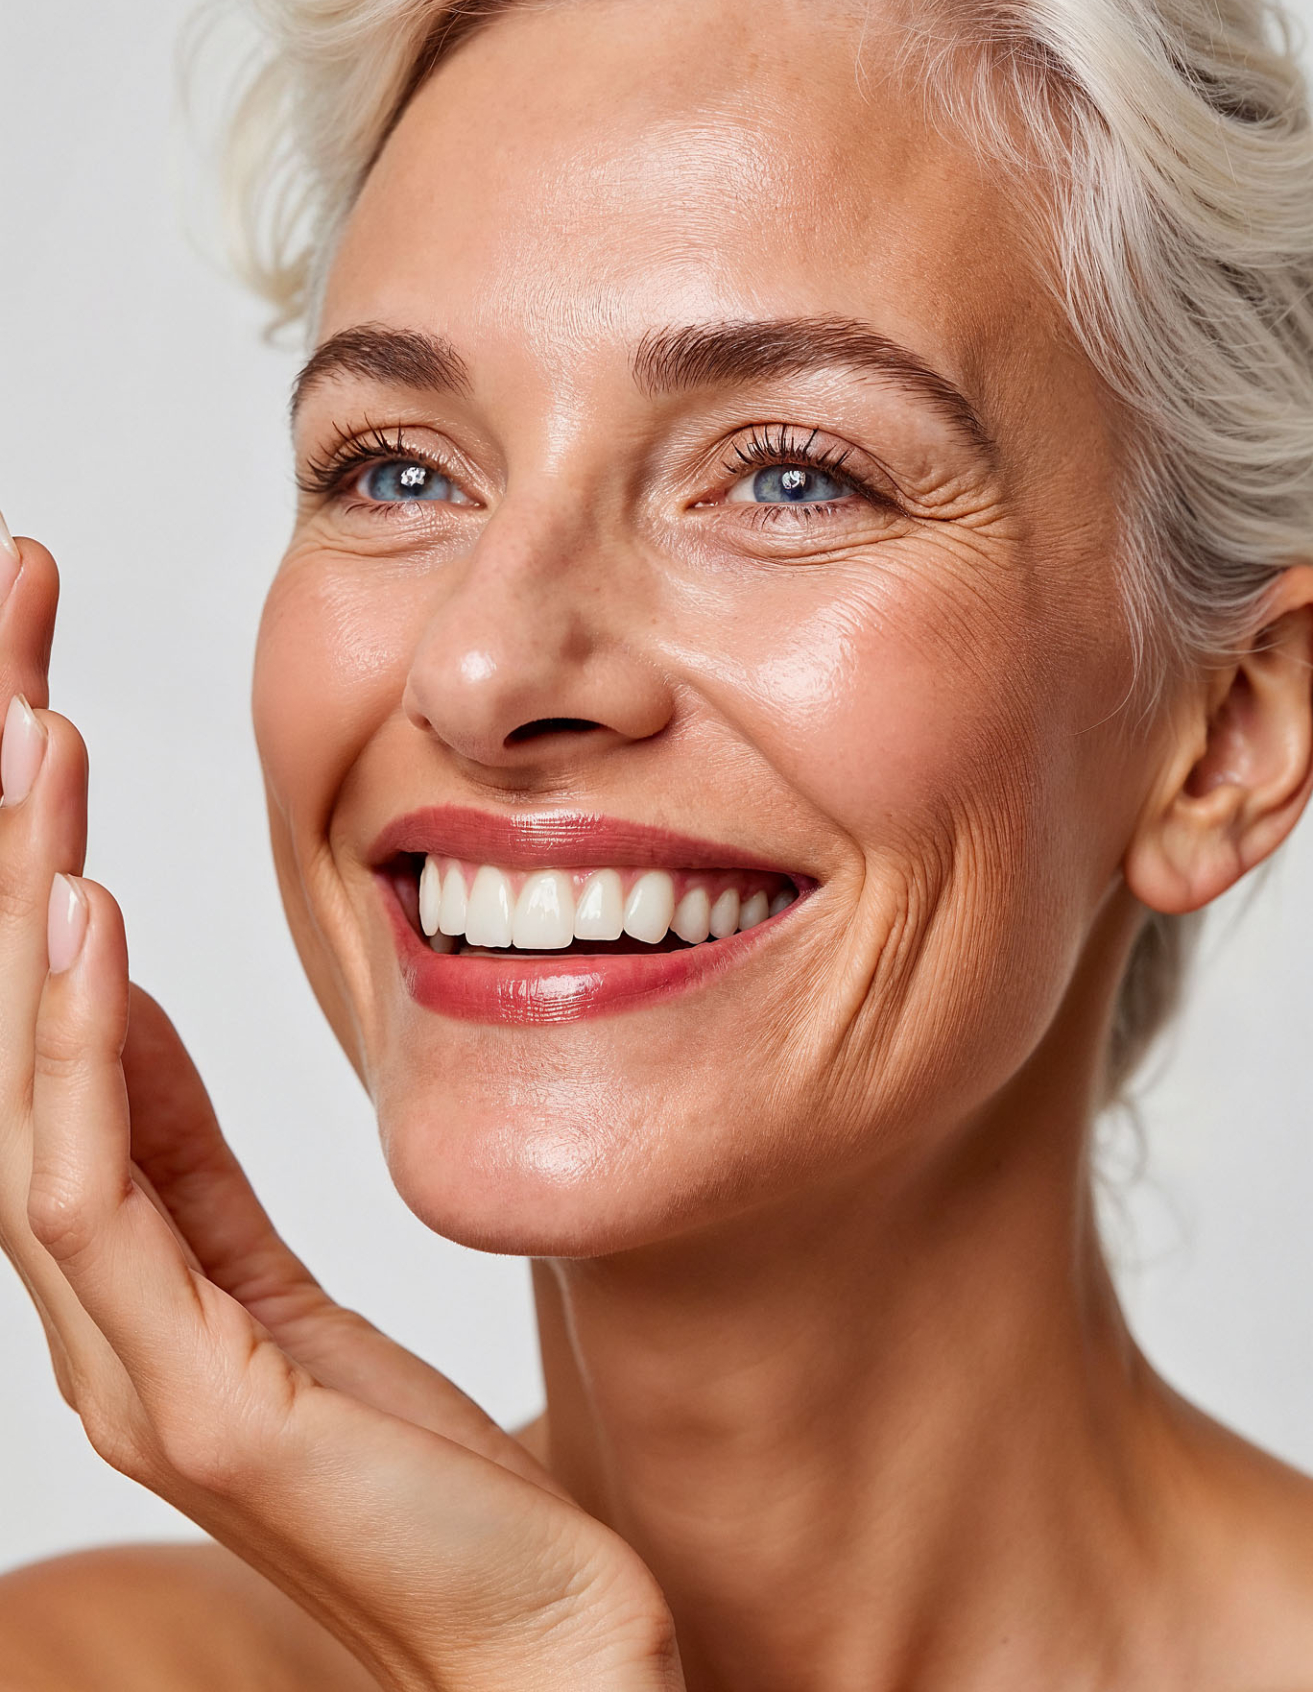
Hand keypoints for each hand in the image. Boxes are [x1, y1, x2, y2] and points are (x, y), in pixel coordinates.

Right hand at [0, 525, 682, 1691]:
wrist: (543, 1649)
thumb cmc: (431, 1472)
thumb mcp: (291, 1264)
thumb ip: (180, 1140)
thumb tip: (108, 983)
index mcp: (120, 1242)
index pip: (38, 1000)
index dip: (18, 835)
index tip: (24, 669)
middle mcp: (96, 1290)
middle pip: (4, 1012)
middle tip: (2, 626)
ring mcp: (133, 1351)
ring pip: (24, 1086)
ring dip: (15, 895)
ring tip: (28, 730)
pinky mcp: (204, 1406)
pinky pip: (103, 1201)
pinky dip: (78, 1051)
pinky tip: (82, 920)